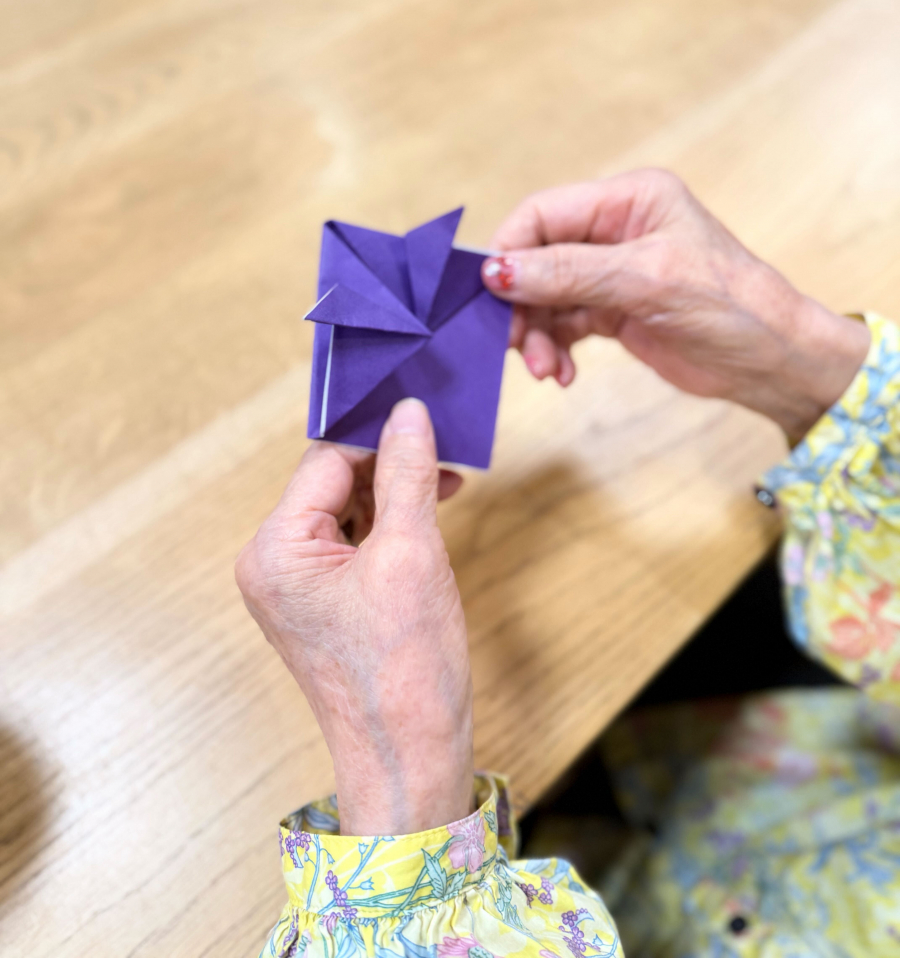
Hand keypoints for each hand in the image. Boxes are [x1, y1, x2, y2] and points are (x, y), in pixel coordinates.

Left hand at [235, 399, 472, 835]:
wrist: (409, 761)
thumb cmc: (405, 668)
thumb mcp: (412, 553)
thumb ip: (408, 473)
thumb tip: (410, 412)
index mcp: (275, 549)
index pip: (326, 461)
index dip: (378, 437)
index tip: (428, 420)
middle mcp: (271, 564)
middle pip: (333, 483)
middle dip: (389, 467)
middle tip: (447, 457)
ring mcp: (294, 588)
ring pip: (345, 511)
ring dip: (393, 495)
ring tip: (445, 489)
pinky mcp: (320, 606)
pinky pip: (351, 544)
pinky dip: (388, 528)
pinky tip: (427, 521)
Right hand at [482, 169, 868, 442]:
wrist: (773, 362)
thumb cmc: (731, 306)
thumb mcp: (647, 282)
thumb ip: (569, 273)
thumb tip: (496, 271)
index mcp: (629, 198)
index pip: (544, 213)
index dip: (510, 250)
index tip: (488, 292)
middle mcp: (616, 228)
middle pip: (537, 257)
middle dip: (521, 302)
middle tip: (513, 343)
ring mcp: (613, 271)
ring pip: (545, 295)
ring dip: (535, 333)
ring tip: (543, 368)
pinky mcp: (613, 310)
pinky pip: (562, 323)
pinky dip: (553, 348)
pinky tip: (560, 373)